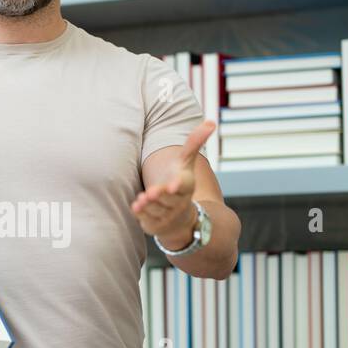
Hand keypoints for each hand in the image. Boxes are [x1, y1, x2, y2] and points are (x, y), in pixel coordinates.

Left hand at [131, 119, 214, 248]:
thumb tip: (210, 122)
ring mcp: (167, 216)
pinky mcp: (156, 226)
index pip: (183, 186)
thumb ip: (194, 143)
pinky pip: (146, 219)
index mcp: (187, 187)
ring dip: (147, 204)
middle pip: (167, 199)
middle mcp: (179, 203)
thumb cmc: (181, 183)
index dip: (177, 185)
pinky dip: (141, 213)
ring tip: (142, 198)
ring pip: (155, 209)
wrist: (180, 218)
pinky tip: (136, 206)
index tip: (172, 185)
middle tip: (149, 193)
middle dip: (158, 196)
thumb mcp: (186, 163)